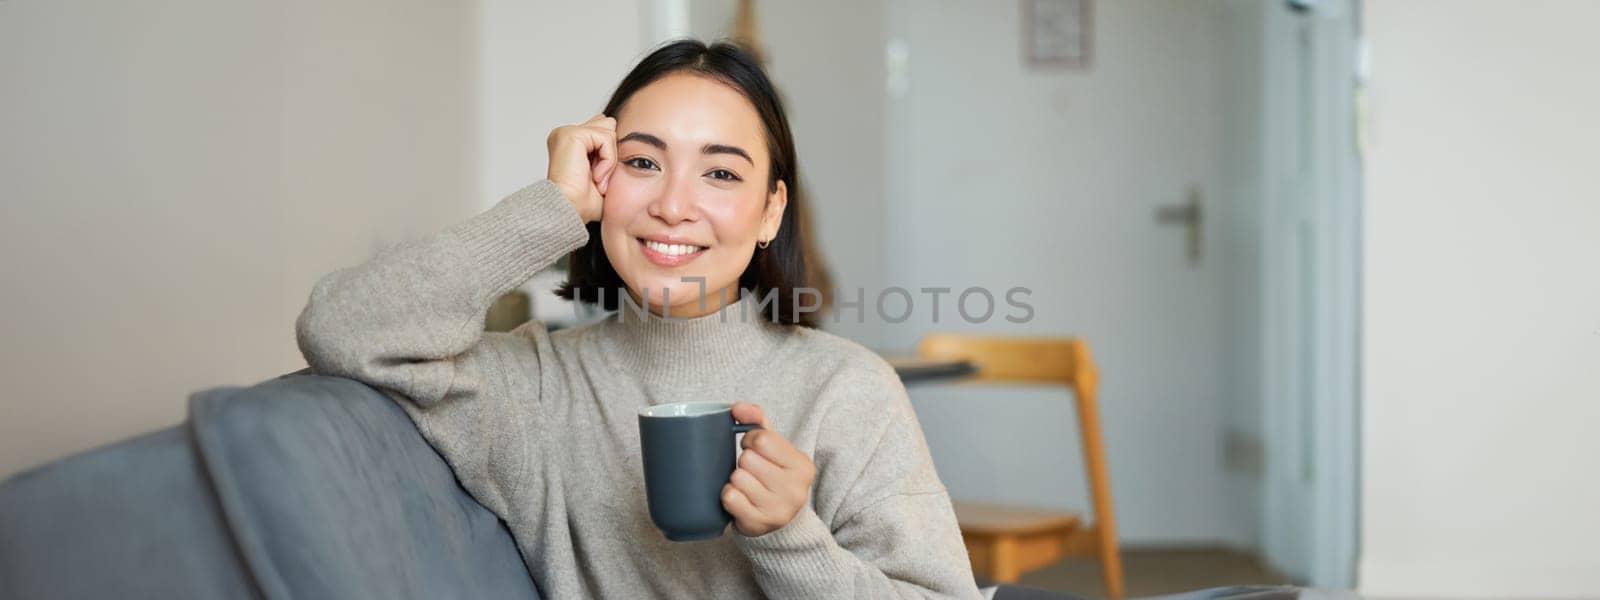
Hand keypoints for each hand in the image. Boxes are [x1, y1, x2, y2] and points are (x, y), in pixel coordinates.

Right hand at [546, 114, 616, 222]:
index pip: (603, 129)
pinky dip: (607, 161)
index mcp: (571, 142)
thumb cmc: (583, 202)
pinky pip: (606, 138)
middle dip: (610, 153)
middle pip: (608, 126)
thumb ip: (610, 152)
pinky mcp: (571, 134)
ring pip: (609, 133)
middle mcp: (566, 134)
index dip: (609, 152)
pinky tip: (596, 176)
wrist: (570, 211)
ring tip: (597, 179)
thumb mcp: (604, 172)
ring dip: (609, 160)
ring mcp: (567, 132)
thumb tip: (621, 132)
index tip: (600, 179)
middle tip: (599, 179)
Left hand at [722, 402, 816, 536]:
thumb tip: (737, 407)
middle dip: (744, 462)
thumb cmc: (774, 475)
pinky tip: (740, 499)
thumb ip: (757, 421)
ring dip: (735, 479)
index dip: (750, 440)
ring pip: (737, 478)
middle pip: (747, 459)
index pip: (761, 439)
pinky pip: (730, 498)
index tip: (754, 449)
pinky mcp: (758, 524)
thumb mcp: (774, 447)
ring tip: (747, 486)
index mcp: (803, 466)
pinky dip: (729, 495)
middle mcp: (795, 490)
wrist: (778, 520)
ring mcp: (777, 510)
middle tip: (751, 471)